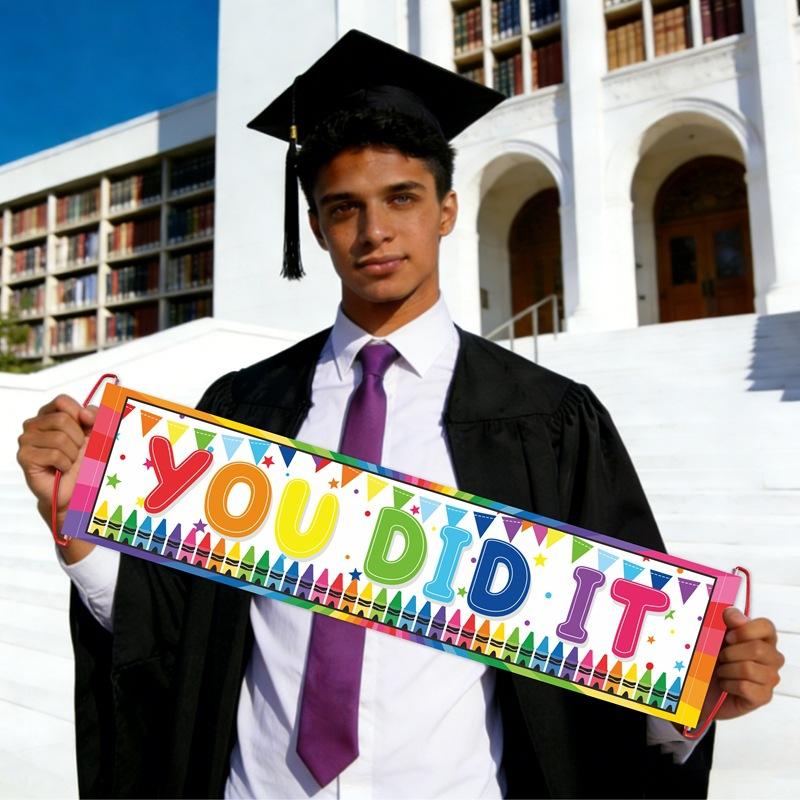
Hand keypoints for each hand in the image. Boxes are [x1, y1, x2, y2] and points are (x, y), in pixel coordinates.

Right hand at [17, 394, 97, 562]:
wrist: (76, 488)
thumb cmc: (84, 460)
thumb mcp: (97, 433)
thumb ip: (96, 416)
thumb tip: (84, 412)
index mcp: (49, 414)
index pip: (62, 401)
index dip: (79, 415)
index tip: (86, 428)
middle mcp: (34, 425)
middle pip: (62, 420)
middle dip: (78, 438)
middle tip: (76, 450)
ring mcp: (26, 441)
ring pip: (59, 438)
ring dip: (72, 453)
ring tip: (69, 461)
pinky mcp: (25, 457)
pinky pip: (54, 454)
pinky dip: (65, 463)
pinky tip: (62, 468)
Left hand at [701, 607, 783, 722]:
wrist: (705, 687)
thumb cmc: (714, 657)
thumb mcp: (717, 635)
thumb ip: (726, 622)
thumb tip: (733, 616)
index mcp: (763, 638)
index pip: (767, 626)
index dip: (745, 630)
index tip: (728, 638)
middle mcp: (772, 657)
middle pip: (757, 649)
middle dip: (730, 653)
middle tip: (720, 658)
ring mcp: (771, 678)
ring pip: (748, 669)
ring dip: (726, 670)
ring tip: (721, 672)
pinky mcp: (764, 696)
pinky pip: (744, 687)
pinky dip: (728, 684)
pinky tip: (725, 684)